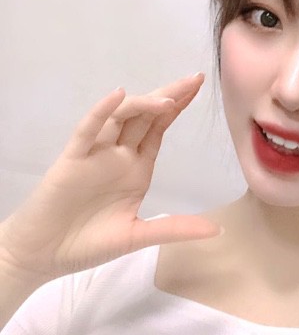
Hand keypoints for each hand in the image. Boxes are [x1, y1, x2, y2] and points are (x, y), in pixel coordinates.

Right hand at [0, 73, 221, 284]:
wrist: (43, 256)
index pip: (159, 129)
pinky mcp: (72, 160)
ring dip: (143, 104)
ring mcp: (95, 155)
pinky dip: (101, 112)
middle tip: (195, 78)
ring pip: (120, 118)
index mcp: (136, 168)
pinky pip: (87, 131)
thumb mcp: (139, 236)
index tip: (197, 87)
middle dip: (170, 95)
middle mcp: (118, 155)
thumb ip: (176, 229)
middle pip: (146, 116)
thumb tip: (218, 230)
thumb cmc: (88, 244)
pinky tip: (117, 97)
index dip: (177, 107)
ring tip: (168, 99)